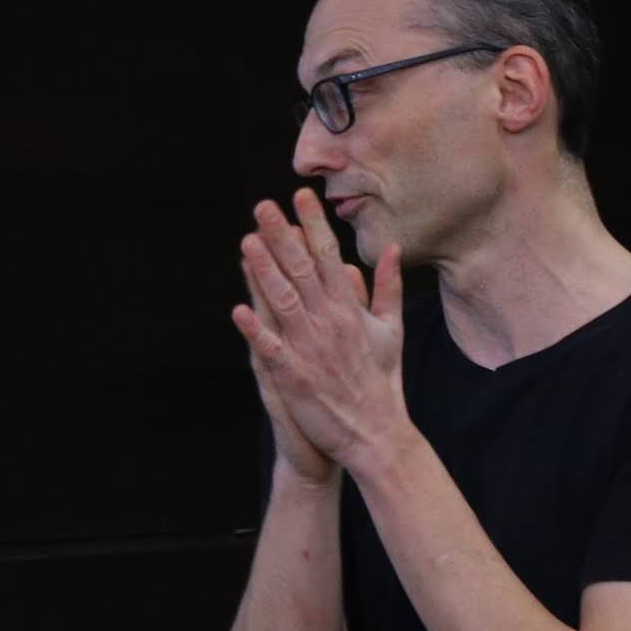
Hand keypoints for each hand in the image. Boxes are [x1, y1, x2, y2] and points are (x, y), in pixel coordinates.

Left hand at [232, 189, 407, 476]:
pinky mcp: (295, 375)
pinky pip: (272, 348)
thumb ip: (387, 288)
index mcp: (351, 310)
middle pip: (302, 271)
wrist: (377, 434)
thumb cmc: (382, 382)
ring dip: (264, 272)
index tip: (300, 196)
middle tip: (264, 205)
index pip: (329, 257)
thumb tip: (387, 249)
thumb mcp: (391, 330)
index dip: (313, 225)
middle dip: (283, 236)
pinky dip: (256, 330)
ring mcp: (311, 348)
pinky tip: (239, 309)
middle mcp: (330, 323)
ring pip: (284, 302)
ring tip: (247, 241)